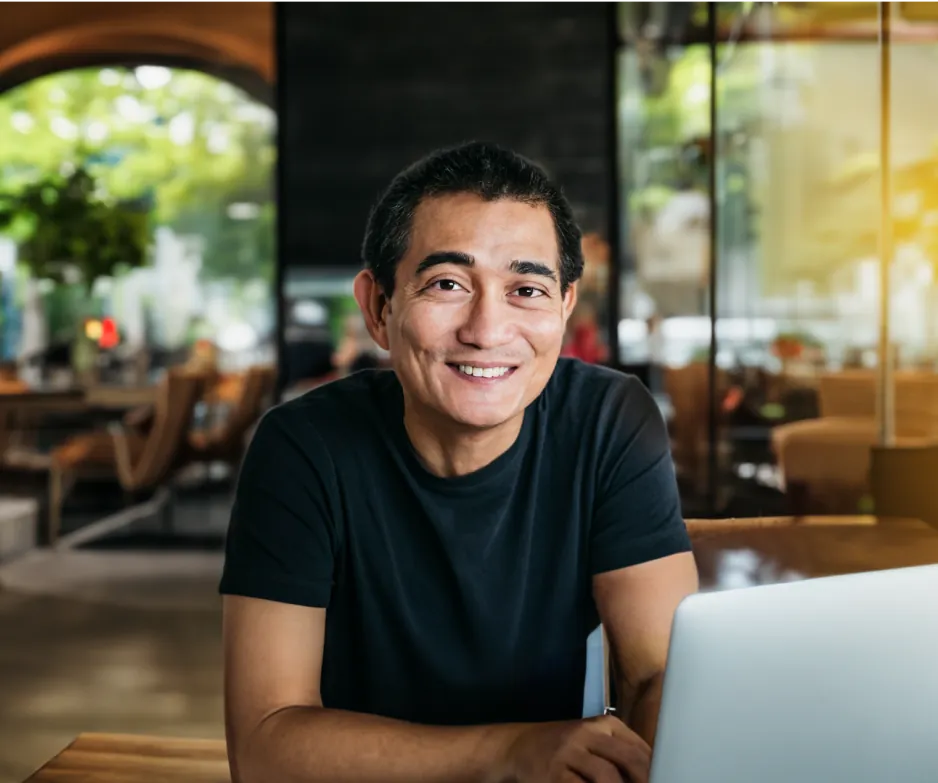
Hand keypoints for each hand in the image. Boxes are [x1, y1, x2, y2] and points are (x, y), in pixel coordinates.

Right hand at [503, 714, 651, 782]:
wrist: (518, 746)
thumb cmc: (564, 748)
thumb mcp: (593, 741)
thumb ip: (621, 753)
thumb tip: (655, 773)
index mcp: (605, 724)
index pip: (640, 749)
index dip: (657, 771)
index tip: (667, 779)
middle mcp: (588, 733)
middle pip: (629, 759)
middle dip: (644, 781)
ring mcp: (569, 751)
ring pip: (606, 775)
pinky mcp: (553, 772)